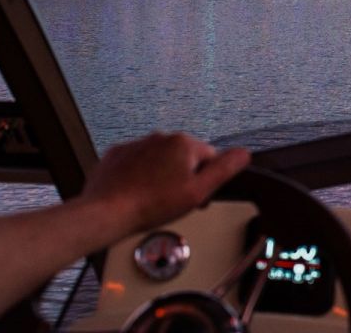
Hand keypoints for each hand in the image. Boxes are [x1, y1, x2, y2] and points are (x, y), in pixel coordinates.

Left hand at [80, 132, 249, 235]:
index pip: (209, 158)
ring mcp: (137, 144)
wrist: (106, 212)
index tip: (196, 197)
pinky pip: (136, 162)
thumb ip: (225, 170)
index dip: (206, 180)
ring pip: (160, 159)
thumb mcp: (198, 191)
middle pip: (184, 157)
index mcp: (184, 143)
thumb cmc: (151, 205)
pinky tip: (136, 192)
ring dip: (161, 175)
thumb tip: (245, 153)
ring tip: (153, 200)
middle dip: (183, 177)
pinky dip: (139, 175)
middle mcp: (160, 137)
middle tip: (175, 202)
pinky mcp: (117, 154)